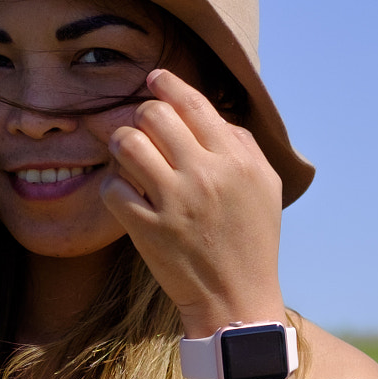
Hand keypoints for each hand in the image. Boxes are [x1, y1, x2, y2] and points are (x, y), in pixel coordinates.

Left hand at [100, 68, 286, 339]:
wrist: (236, 299)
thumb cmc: (251, 239)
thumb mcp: (264, 185)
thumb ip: (241, 143)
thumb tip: (210, 114)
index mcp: (235, 159)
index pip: (194, 103)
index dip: (167, 84)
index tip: (154, 79)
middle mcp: (205, 175)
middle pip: (154, 115)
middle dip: (141, 115)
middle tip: (139, 126)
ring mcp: (174, 203)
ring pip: (128, 144)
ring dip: (121, 144)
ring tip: (126, 155)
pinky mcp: (148, 230)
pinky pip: (113, 188)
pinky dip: (113, 185)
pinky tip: (123, 191)